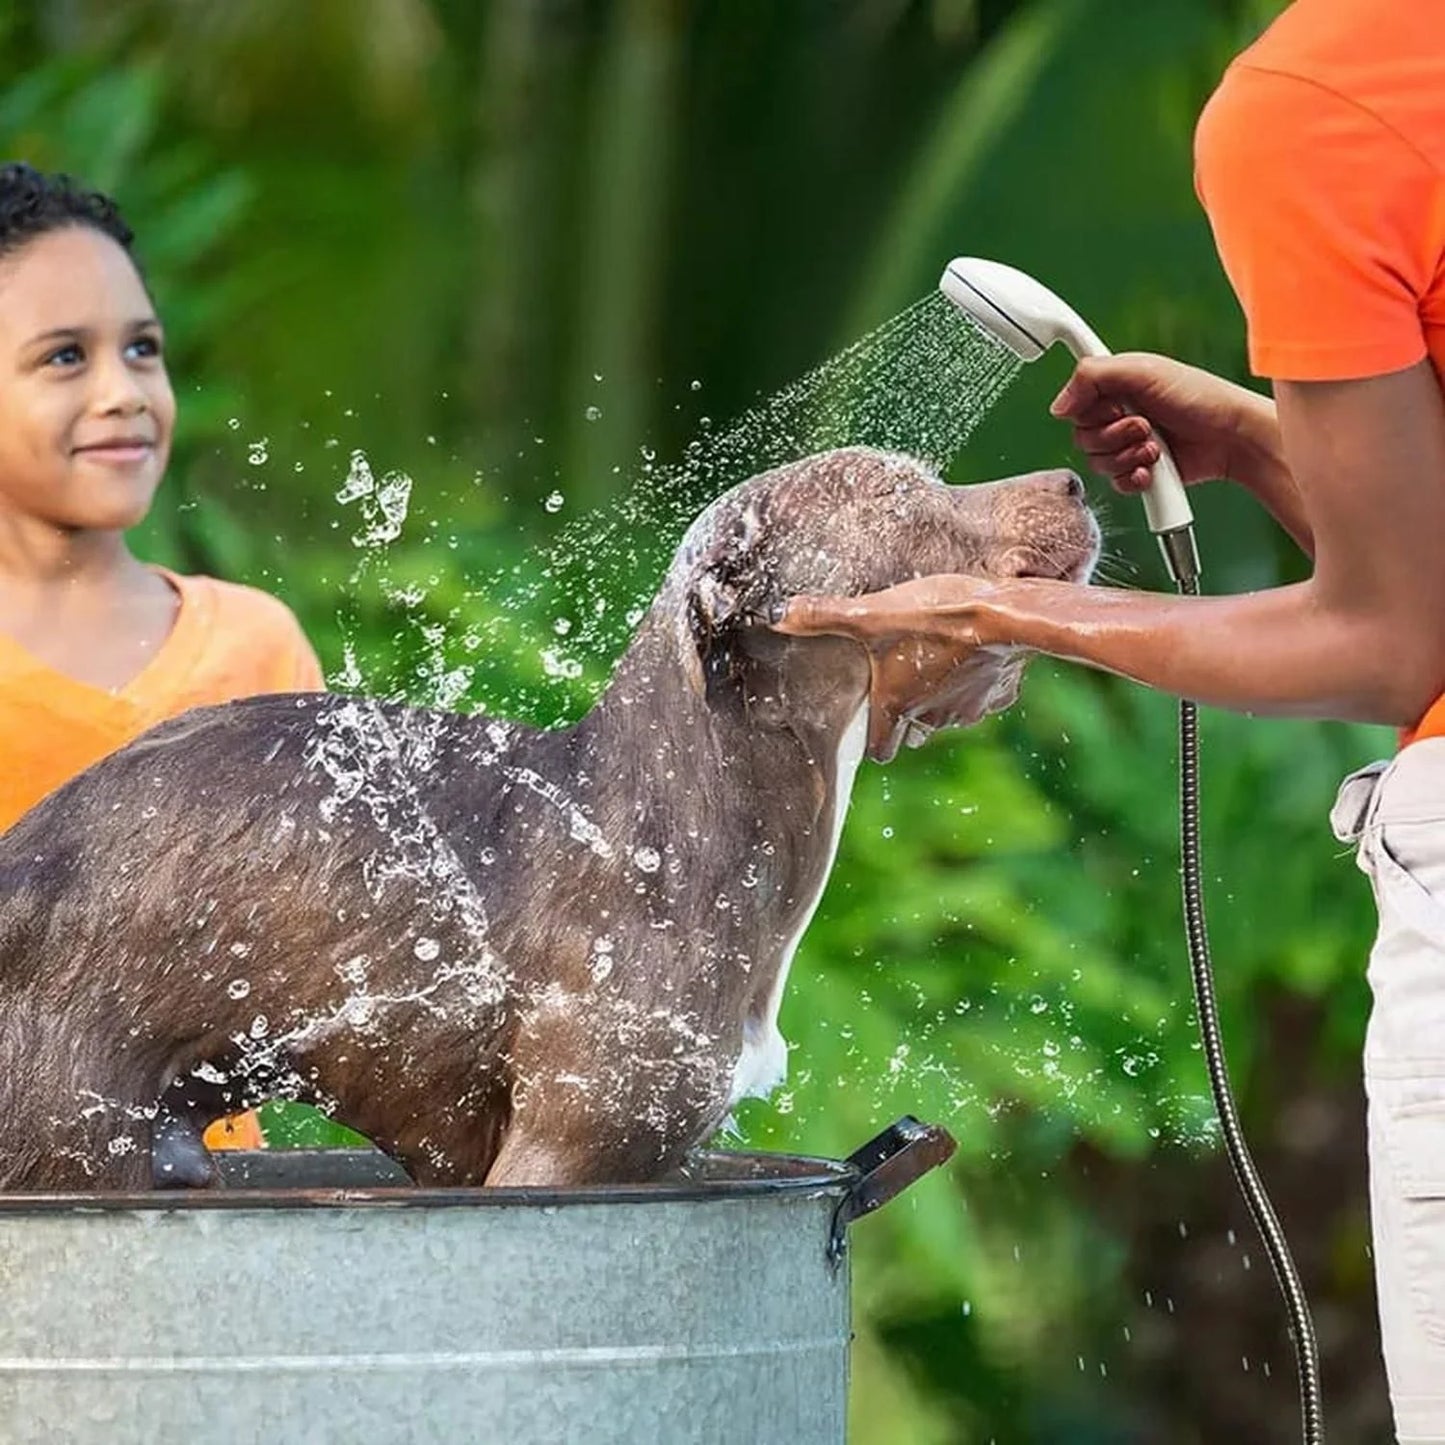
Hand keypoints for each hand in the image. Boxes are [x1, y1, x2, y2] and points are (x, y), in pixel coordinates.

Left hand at [773, 577, 1018, 761]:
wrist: (1005, 615)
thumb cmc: (935, 616)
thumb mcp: (872, 613)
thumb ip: (824, 615)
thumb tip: (777, 614)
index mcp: (897, 706)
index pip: (881, 749)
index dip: (874, 740)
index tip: (872, 726)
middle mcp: (931, 716)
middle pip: (913, 736)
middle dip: (904, 722)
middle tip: (899, 691)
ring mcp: (968, 709)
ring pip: (947, 719)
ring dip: (938, 703)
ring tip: (933, 671)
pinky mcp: (999, 693)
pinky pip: (983, 701)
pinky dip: (974, 689)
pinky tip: (971, 662)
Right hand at [1051, 352, 1276, 494]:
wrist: (1230, 438)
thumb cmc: (1200, 398)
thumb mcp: (1144, 371)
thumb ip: (1093, 375)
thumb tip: (1059, 404)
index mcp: (1115, 388)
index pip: (1075, 404)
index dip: (1088, 409)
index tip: (1113, 403)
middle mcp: (1118, 417)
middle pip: (1083, 437)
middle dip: (1113, 435)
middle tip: (1144, 425)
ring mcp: (1127, 447)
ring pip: (1097, 463)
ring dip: (1127, 456)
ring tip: (1156, 446)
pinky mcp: (1138, 474)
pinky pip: (1115, 485)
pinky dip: (1133, 479)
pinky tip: (1153, 469)